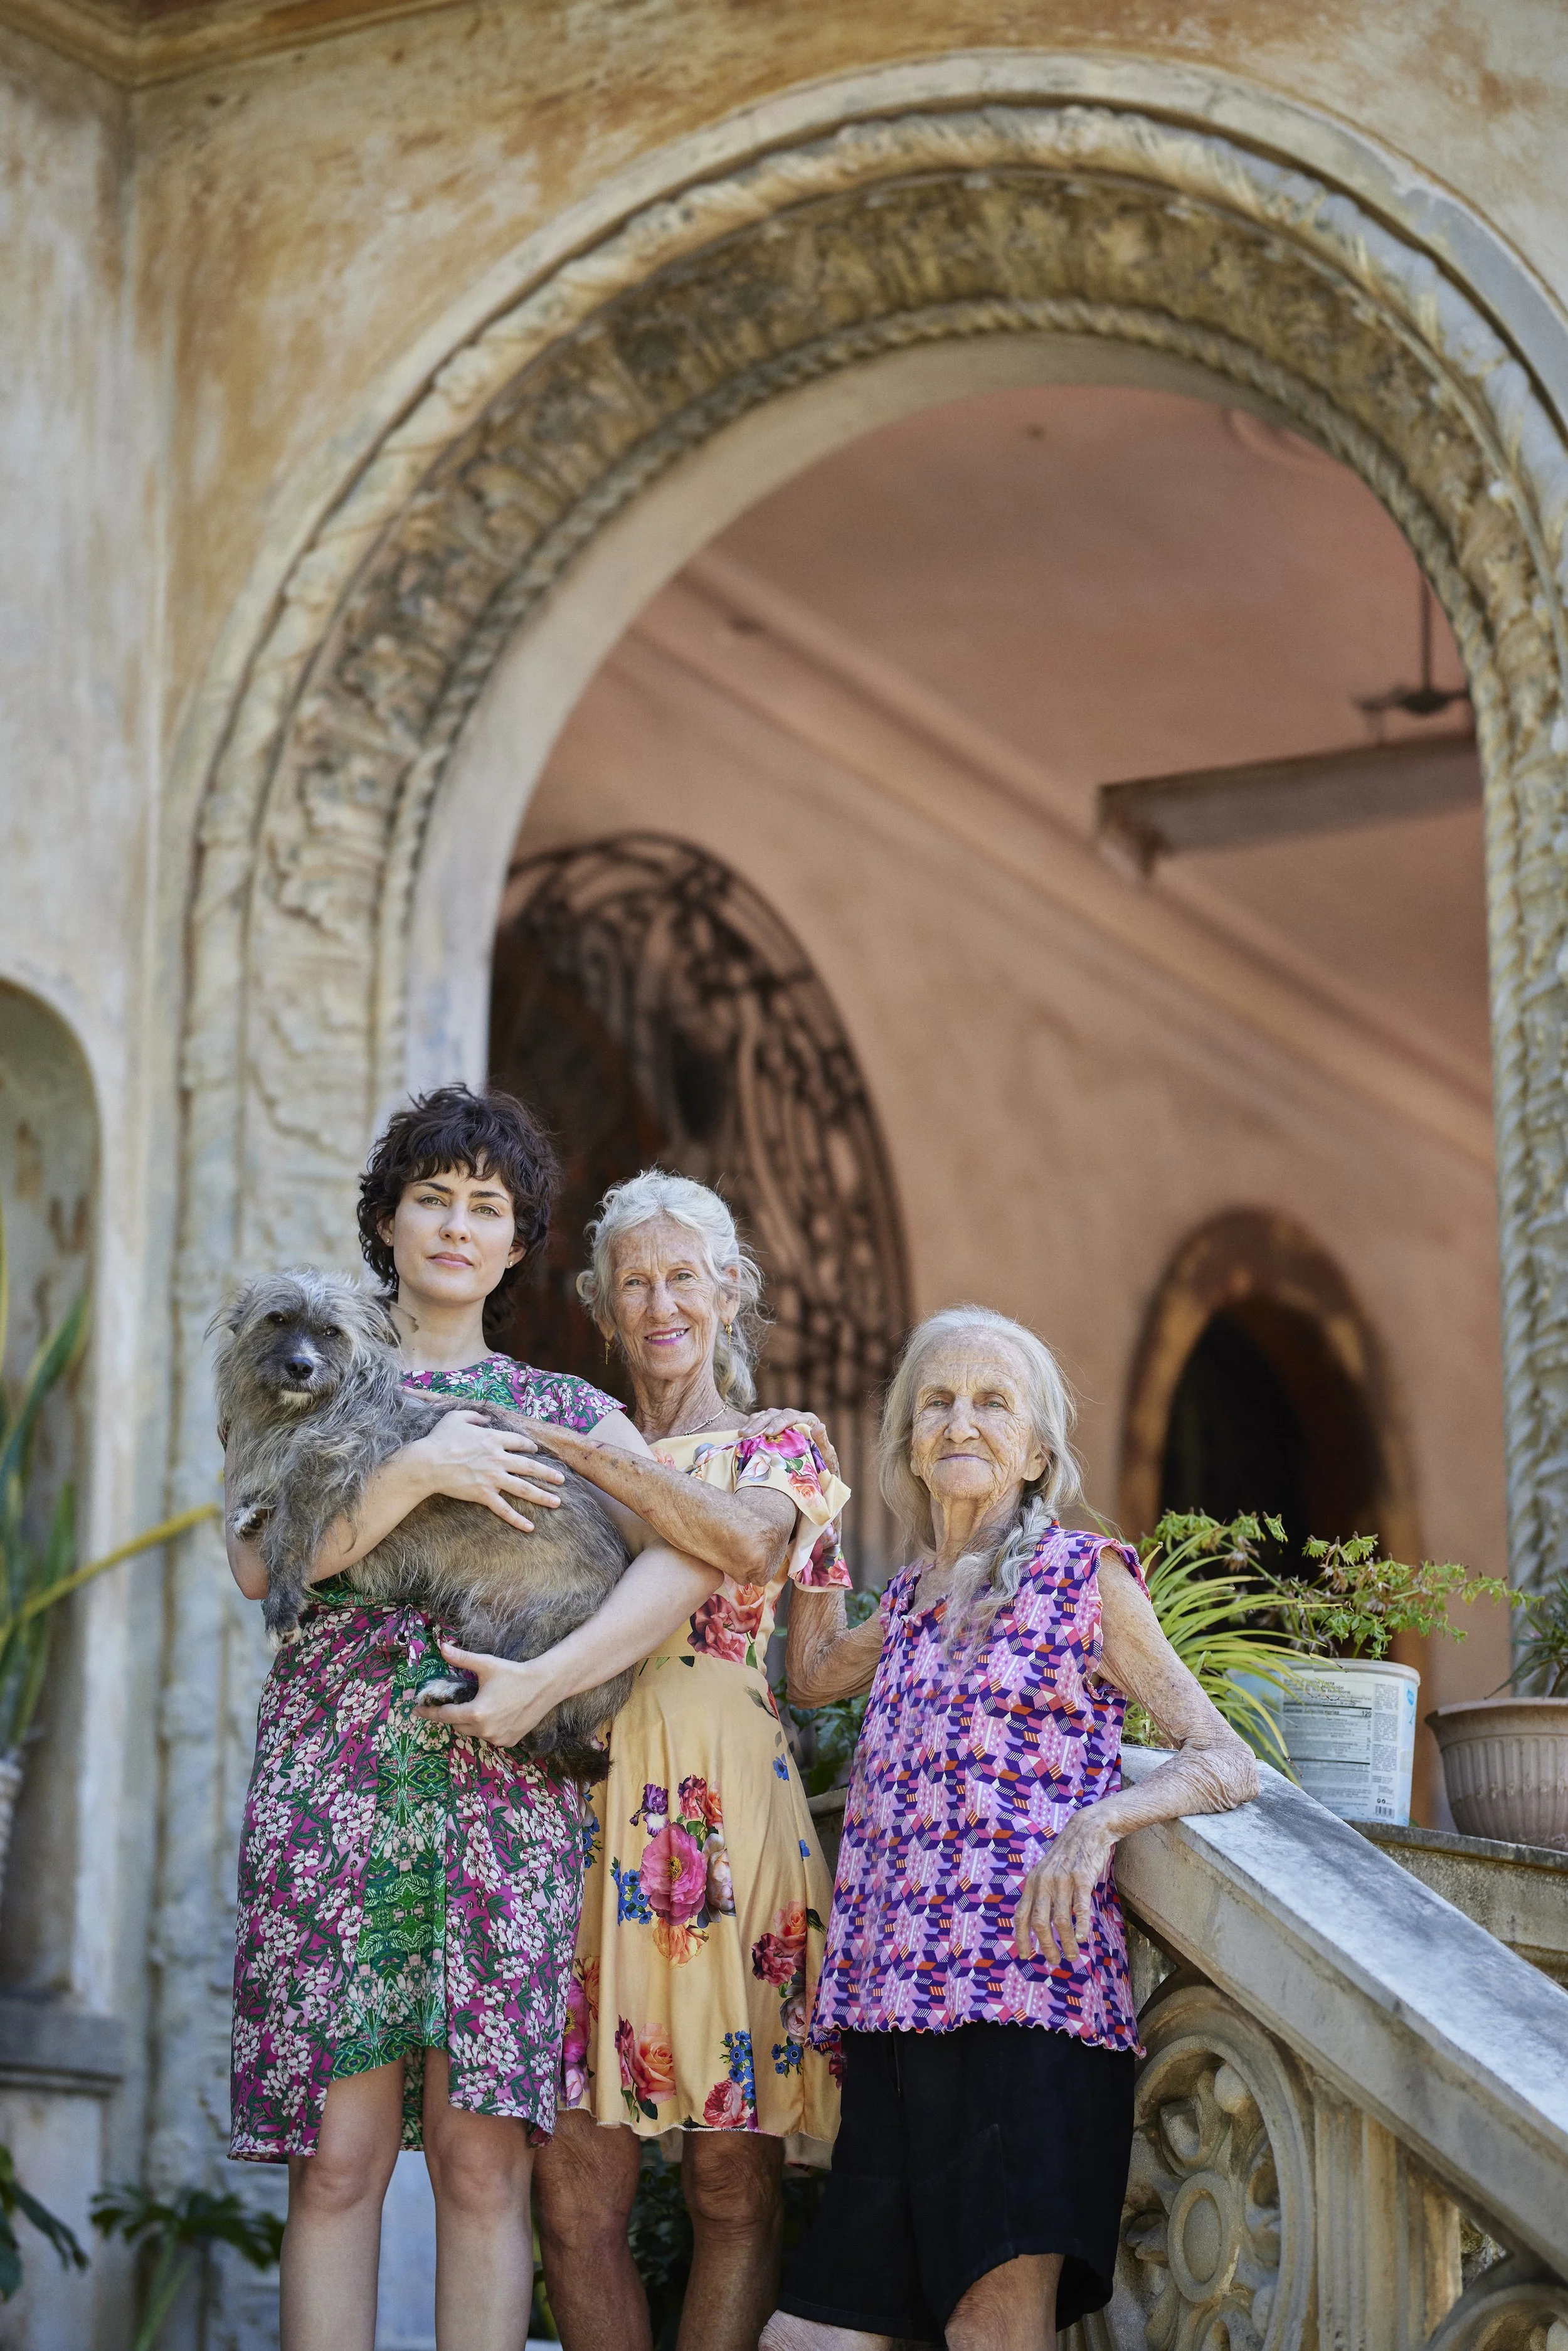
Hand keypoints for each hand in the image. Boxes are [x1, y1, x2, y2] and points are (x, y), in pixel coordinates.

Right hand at [410, 1411, 564, 1530]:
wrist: (428, 1463)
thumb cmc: (439, 1439)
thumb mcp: (456, 1417)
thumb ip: (474, 1416)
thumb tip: (485, 1418)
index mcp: (493, 1439)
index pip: (519, 1443)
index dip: (529, 1447)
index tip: (535, 1451)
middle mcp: (498, 1458)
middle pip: (529, 1466)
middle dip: (547, 1473)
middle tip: (561, 1479)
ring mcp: (493, 1478)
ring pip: (524, 1488)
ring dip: (542, 1495)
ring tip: (557, 1502)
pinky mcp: (484, 1494)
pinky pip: (504, 1509)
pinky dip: (517, 1519)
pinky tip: (530, 1527)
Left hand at [412, 1640, 563, 1744]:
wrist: (544, 1685)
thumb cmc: (513, 1673)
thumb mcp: (486, 1664)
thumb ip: (461, 1658)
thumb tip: (441, 1646)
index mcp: (475, 1712)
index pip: (444, 1716)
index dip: (429, 1712)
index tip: (416, 1710)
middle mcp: (484, 1730)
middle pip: (458, 1725)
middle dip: (453, 1715)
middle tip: (453, 1703)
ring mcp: (497, 1738)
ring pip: (474, 1732)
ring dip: (470, 1722)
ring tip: (477, 1706)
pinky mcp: (509, 1741)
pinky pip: (490, 1737)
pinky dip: (486, 1728)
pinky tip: (494, 1714)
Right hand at [739, 1408, 840, 1479]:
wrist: (818, 1474)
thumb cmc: (823, 1466)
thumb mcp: (825, 1456)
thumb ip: (822, 1442)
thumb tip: (820, 1426)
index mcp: (809, 1421)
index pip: (791, 1416)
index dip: (779, 1423)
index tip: (768, 1434)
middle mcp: (795, 1418)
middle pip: (775, 1414)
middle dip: (760, 1423)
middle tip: (748, 1434)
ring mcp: (783, 1422)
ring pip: (765, 1416)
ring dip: (752, 1424)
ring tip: (742, 1434)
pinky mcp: (773, 1428)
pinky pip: (760, 1422)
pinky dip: (751, 1426)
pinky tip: (743, 1435)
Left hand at [1012, 1806, 1117, 1967]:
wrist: (1087, 1828)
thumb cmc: (1067, 1855)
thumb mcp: (1046, 1871)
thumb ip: (1040, 1894)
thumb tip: (1037, 1924)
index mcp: (1032, 1881)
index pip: (1020, 1915)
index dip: (1021, 1938)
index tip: (1025, 1956)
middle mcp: (1044, 1881)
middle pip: (1039, 1922)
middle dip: (1046, 1946)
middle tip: (1055, 1961)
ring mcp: (1063, 1879)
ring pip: (1061, 1920)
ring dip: (1066, 1943)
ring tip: (1073, 1955)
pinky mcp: (1082, 1877)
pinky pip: (1080, 1907)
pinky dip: (1081, 1926)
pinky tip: (1084, 1938)